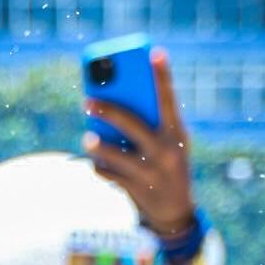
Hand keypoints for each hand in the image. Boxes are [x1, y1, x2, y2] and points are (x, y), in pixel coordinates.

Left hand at [83, 49, 194, 237]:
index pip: (169, 99)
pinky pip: (109, 175)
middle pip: (132, 124)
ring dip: (98, 146)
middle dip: (108, 111)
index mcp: (177, 133)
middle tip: (87, 101)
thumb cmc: (168, 167)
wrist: (176, 212)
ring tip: (87, 139)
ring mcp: (150, 171)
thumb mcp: (169, 145)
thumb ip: (150, 125)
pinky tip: (96, 163)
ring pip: (116, 154)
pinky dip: (100, 168)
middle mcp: (165, 150)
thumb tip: (111, 110)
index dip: (162, 76)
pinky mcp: (136, 189)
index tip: (154, 52)